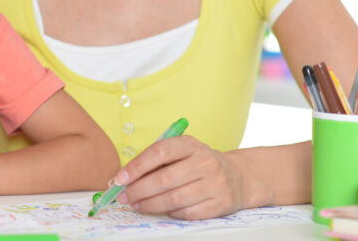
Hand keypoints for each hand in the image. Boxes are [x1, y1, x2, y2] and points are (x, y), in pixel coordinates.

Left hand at [113, 135, 249, 219]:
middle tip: (123, 197)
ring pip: (174, 199)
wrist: (237, 176)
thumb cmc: (198, 163)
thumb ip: (154, 161)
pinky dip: (170, 213)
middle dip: (138, 190)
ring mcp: (215, 183)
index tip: (120, 179)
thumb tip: (120, 178)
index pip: (160, 152)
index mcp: (191, 144)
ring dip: (150, 204)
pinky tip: (161, 210)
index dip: (137, 166)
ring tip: (136, 205)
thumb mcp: (181, 152)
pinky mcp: (220, 204)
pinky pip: (188, 213)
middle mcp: (205, 162)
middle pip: (164, 179)